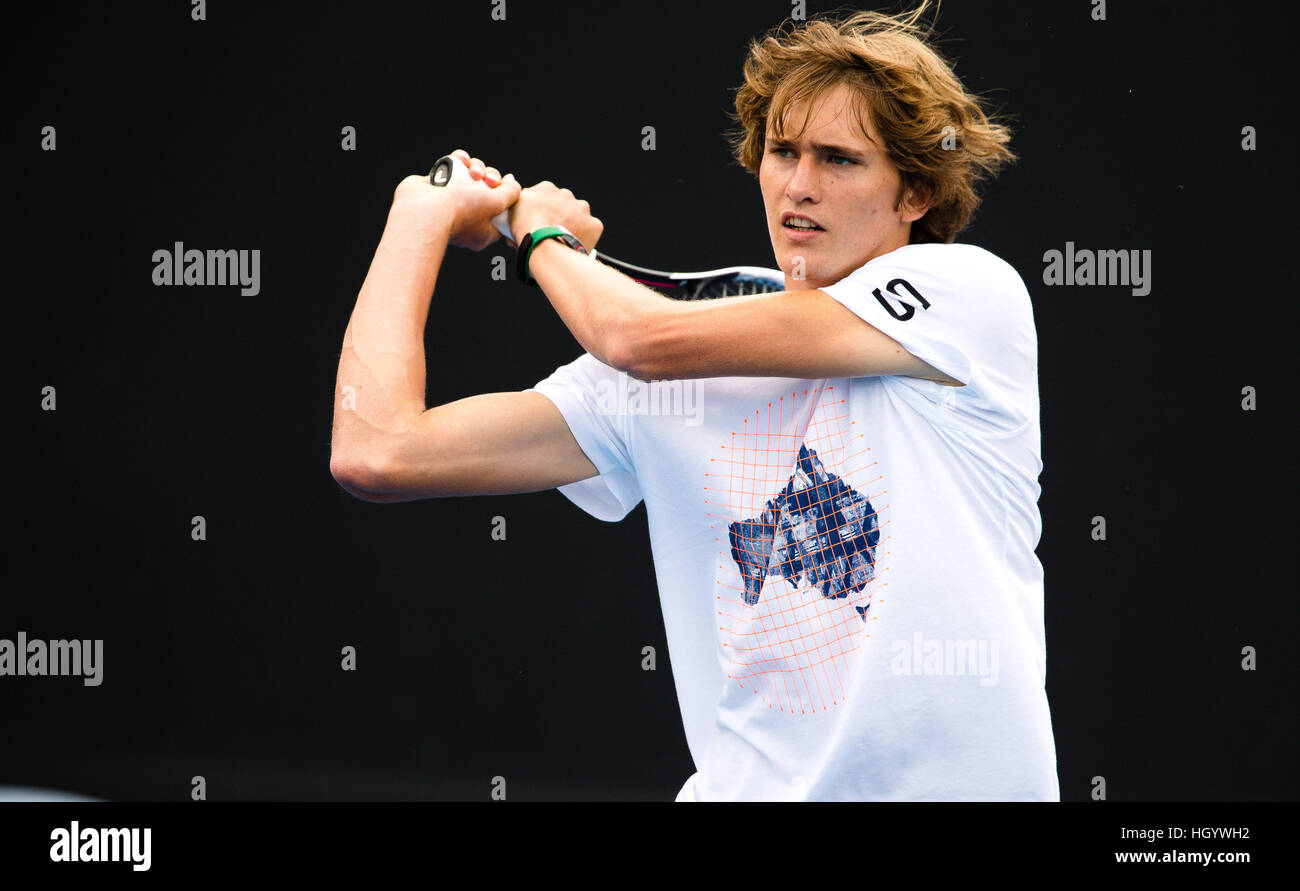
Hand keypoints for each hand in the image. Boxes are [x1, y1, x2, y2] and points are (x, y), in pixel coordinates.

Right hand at [390, 149, 521, 251]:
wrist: (425, 210)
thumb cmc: (462, 212)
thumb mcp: (497, 203)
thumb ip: (511, 192)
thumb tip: (511, 181)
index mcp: (482, 230)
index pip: (500, 208)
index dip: (504, 193)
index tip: (502, 186)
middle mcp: (466, 217)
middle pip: (487, 188)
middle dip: (489, 176)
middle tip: (484, 179)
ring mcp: (450, 202)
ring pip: (470, 176)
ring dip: (475, 166)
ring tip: (470, 170)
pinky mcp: (437, 187)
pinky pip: (452, 168)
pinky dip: (457, 160)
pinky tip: (459, 159)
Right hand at [508, 181, 602, 251]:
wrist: (545, 245)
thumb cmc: (526, 230)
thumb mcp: (511, 210)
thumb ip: (518, 203)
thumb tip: (519, 203)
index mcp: (546, 188)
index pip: (544, 197)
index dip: (541, 211)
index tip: (538, 222)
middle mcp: (566, 194)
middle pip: (563, 205)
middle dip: (558, 216)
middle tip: (550, 232)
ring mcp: (582, 209)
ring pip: (578, 216)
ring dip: (573, 225)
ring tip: (563, 240)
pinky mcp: (594, 224)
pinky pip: (590, 231)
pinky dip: (584, 237)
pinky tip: (574, 244)